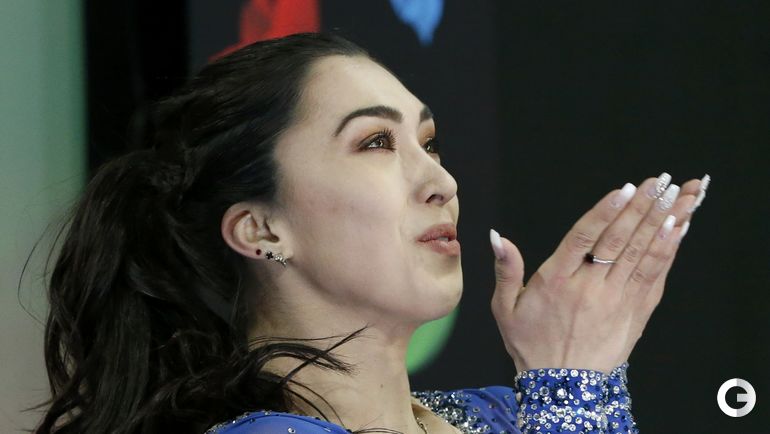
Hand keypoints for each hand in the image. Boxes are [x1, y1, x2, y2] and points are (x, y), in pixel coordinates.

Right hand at [490, 174, 708, 373]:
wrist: (563, 388)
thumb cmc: (531, 343)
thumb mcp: (505, 308)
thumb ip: (506, 269)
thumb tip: (497, 237)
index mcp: (556, 282)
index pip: (583, 239)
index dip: (604, 212)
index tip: (624, 190)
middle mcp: (589, 288)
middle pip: (619, 242)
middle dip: (641, 208)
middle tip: (659, 182)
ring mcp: (616, 301)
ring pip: (642, 255)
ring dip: (661, 223)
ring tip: (677, 196)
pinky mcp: (635, 313)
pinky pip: (655, 276)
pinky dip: (668, 251)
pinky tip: (678, 229)